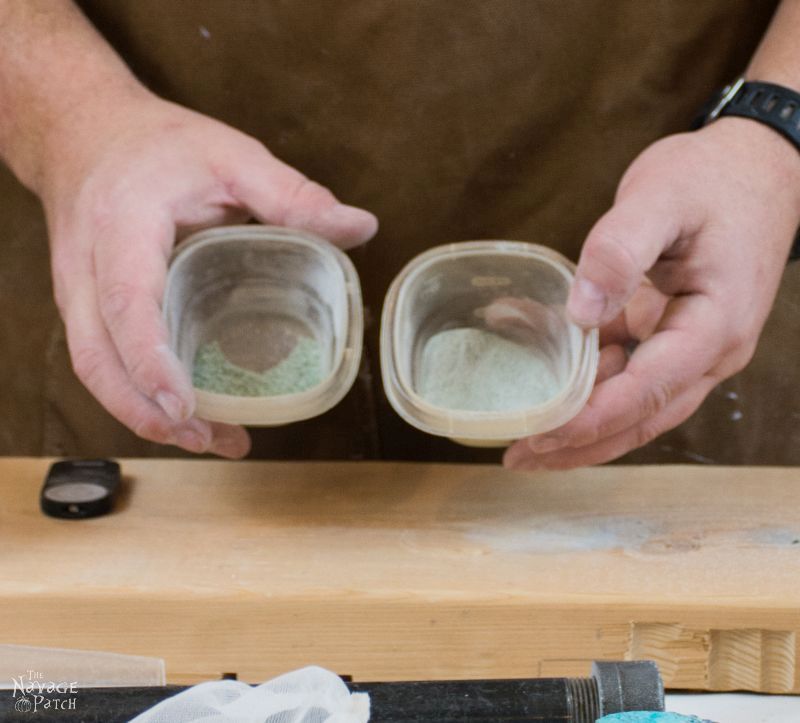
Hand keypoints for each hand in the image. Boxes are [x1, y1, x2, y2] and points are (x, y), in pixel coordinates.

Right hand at [39, 89, 377, 457]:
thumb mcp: (230, 157)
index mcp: (122, 226)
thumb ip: (292, 195)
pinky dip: (137, 395)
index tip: (184, 406)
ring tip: (209, 440)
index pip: (127, 303)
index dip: (151, 360)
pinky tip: (186, 414)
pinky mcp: (85, 306)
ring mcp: (77, 291)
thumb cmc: (157, 145)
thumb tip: (360, 228)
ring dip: (143, 415)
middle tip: (210, 439)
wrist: (84, 133)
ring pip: (94, 368)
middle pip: (98, 357)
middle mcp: (86, 267)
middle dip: (146, 411)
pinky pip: (100, 360)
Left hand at [504, 117, 799, 469]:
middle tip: (520, 457)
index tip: (539, 435)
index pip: (647, 392)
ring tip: (529, 439)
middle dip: (582, 444)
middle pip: (643, 418)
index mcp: (714, 326)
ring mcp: (694, 347)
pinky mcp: (674, 334)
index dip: (591, 420)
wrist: (755, 166)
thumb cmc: (712, 179)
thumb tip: (580, 311)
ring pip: (638, 406)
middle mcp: (710, 351)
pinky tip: (554, 383)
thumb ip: (620, 250)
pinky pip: (633, 374)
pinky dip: (593, 385)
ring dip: (586, 427)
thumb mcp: (661, 198)